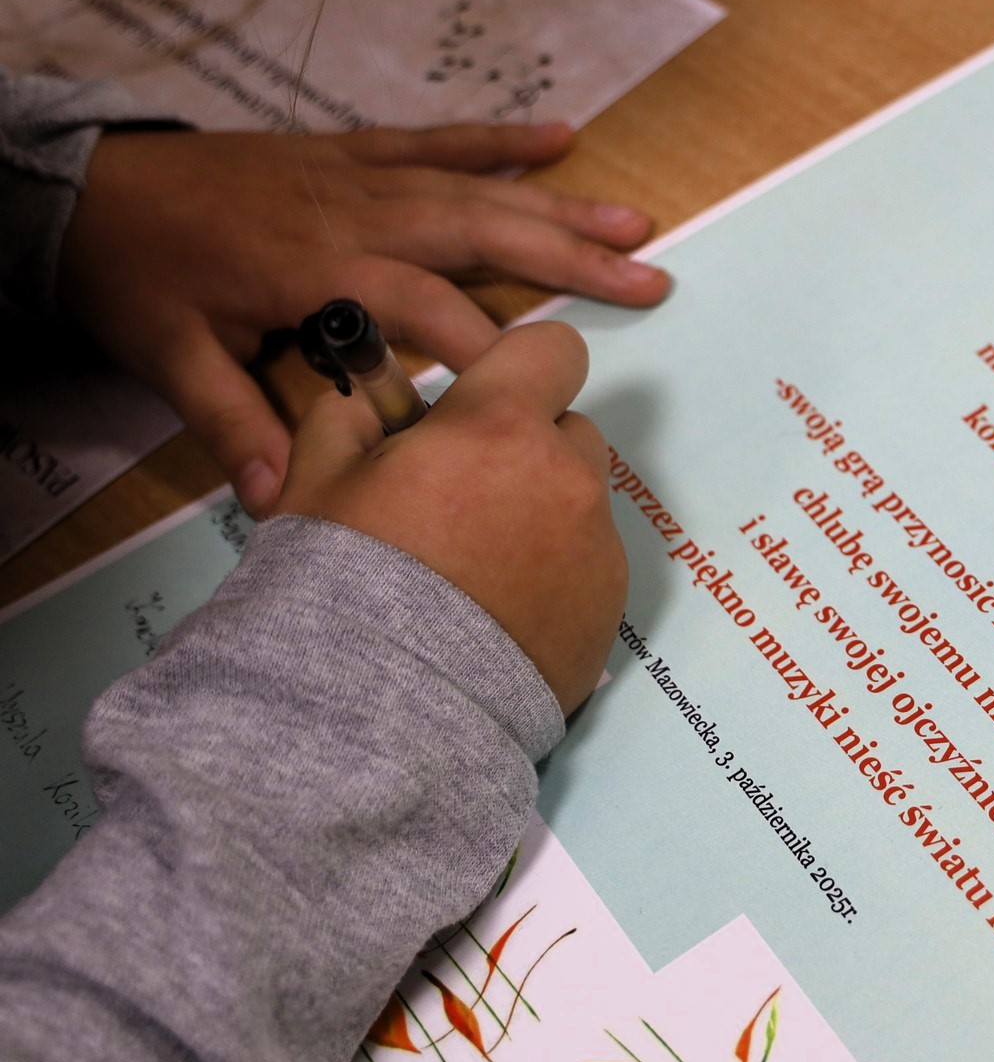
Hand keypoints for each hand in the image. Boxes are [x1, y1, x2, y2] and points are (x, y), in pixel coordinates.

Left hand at [57, 122, 664, 516]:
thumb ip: (233, 421)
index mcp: (317, 267)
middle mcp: (356, 213)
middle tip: (650, 278)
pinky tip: (560, 135)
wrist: (87, 187)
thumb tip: (282, 500)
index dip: (482, 347)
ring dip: (560, 205)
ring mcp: (359, 175)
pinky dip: (498, 139)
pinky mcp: (352, 152)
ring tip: (637, 222)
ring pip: (475, 189)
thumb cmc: (137, 277)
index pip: (421, 308)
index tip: (541, 384)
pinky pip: (436, 141)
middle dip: (570, 257)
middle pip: (479, 233)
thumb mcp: (170, 357)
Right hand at [273, 322, 625, 710]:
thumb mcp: (315, 482)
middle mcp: (566, 477)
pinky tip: (497, 616)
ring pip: (581, 502)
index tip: (484, 403)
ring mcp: (597, 547)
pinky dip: (556, 578)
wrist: (381, 712)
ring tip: (475, 571)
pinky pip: (591, 567)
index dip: (518, 369)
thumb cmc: (340, 586)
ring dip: (543, 514)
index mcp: (499, 427)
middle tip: (462, 501)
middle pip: (568, 430)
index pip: (551, 349)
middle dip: (525, 449)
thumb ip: (352, 416)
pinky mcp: (610, 608)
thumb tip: (378, 400)